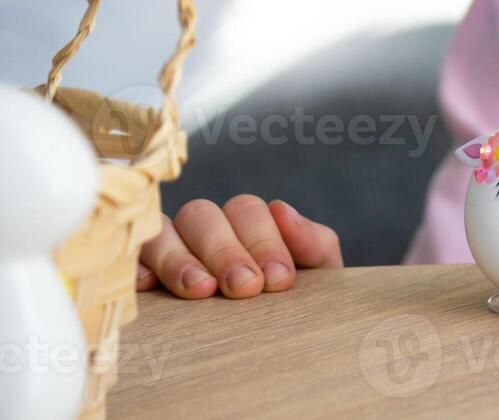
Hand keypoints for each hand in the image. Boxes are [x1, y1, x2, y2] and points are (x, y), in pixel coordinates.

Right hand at [136, 195, 342, 298]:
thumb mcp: (317, 275)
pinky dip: (138, 267)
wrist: (281, 342)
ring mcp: (169, 249)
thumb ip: (313, 243)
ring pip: (163, 233)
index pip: (247, 211)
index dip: (263, 241)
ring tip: (201, 290)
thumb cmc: (294, 302)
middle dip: (225, 251)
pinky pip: (130, 258)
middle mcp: (206, 228)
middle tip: (244, 288)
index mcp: (247, 222)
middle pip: (202, 216)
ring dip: (180, 259)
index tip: (278, 279)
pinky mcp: (141, 274)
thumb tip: (282, 208)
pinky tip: (150, 287)